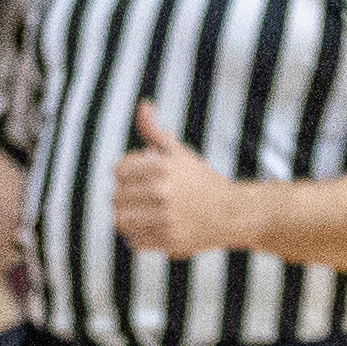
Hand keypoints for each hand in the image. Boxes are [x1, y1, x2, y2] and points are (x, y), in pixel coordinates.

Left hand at [109, 104, 249, 258]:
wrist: (230, 212)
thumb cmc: (200, 180)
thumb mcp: (179, 152)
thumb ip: (154, 131)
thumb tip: (143, 105)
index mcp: (162, 166)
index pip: (119, 169)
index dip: (129, 172)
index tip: (143, 176)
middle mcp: (161, 191)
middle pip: (116, 196)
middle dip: (127, 195)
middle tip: (145, 196)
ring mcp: (163, 217)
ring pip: (120, 220)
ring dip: (129, 216)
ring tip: (144, 212)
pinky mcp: (166, 240)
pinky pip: (133, 240)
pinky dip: (139, 235)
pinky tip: (154, 227)